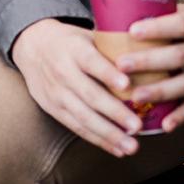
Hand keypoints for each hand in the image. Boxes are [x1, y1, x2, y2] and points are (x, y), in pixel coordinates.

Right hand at [11, 18, 141, 157]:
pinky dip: (98, 140)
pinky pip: (76, 127)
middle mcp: (63, 71)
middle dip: (114, 112)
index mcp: (74, 49)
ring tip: (131, 145)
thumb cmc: (69, 40)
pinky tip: (117, 149)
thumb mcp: (86, 35)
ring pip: (83, 116)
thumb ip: (112, 46)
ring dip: (108, 134)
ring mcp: (56, 92)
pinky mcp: (53, 108)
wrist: (31, 45)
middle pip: (89, 94)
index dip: (108, 73)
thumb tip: (152, 54)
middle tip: (137, 125)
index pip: (91, 62)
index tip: (127, 84)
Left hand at [119, 2, 183, 131]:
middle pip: (178, 57)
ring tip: (135, 97)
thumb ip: (171, 13)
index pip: (179, 24)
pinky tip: (165, 125)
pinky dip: (182, 116)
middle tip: (121, 65)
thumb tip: (132, 10)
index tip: (132, 30)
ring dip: (160, 92)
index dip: (157, 28)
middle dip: (149, 62)